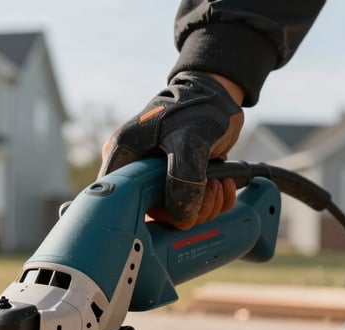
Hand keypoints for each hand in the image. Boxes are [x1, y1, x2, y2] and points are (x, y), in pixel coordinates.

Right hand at [99, 71, 244, 229]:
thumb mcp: (190, 140)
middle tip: (208, 192)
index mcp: (123, 154)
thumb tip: (181, 219)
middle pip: (149, 212)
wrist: (219, 94)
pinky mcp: (176, 182)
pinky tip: (224, 185)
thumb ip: (183, 179)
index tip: (177, 208)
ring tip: (219, 184)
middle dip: (185, 211)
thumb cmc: (199, 107)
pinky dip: (212, 204)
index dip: (147, 212)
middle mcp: (134, 169)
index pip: (120, 199)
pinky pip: (189, 207)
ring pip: (172, 213)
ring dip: (203, 207)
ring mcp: (155, 177)